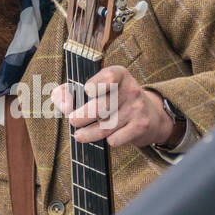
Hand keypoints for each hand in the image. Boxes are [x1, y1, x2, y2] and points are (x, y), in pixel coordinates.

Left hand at [49, 67, 172, 148]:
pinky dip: (108, 140)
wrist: (151, 115)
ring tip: (79, 135)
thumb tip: (63, 104)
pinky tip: (108, 137)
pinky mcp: (141, 126)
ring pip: (105, 127)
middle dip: (81, 117)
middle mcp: (130, 89)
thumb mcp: (97, 88)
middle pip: (100, 107)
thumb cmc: (114, 100)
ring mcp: (137, 108)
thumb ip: (70, 91)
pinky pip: (116, 138)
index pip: (108, 77)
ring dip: (88, 134)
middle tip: (73, 121)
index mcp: (119, 74)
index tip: (86, 92)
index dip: (95, 85)